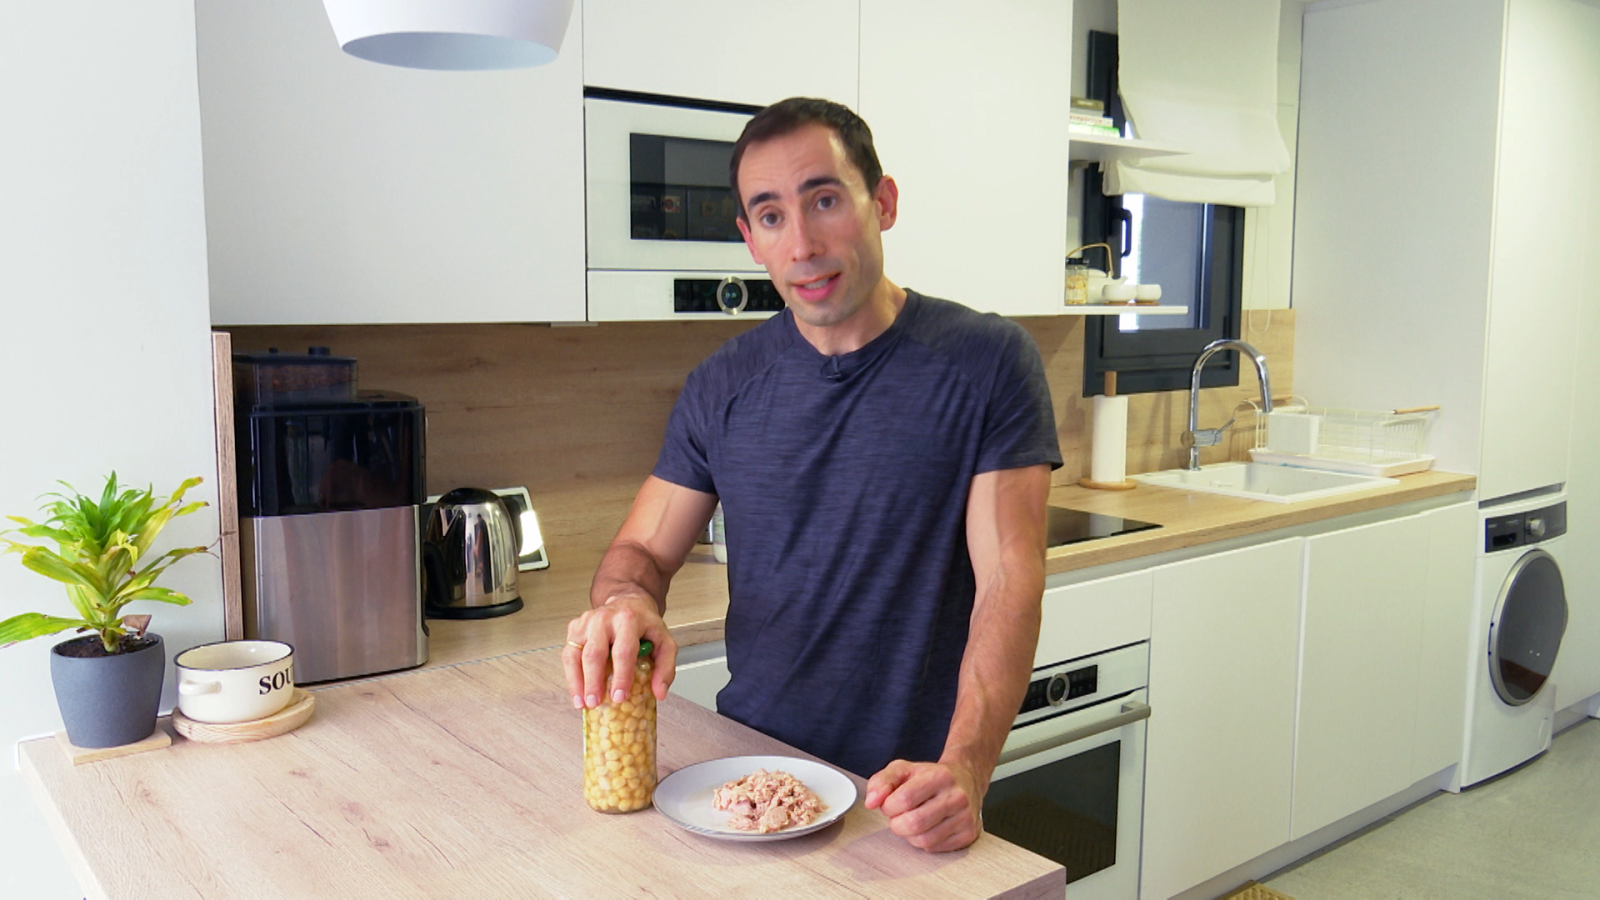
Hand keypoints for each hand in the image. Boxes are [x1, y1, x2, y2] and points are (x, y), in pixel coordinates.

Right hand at [561, 592, 676, 708]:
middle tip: (595, 702)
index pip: (623, 651)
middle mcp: (604, 618)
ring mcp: (586, 622)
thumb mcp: (665, 642)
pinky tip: (577, 692)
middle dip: (593, 681)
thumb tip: (659, 693)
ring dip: (577, 681)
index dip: (621, 676)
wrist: (629, 602)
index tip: (619, 697)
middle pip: (594, 653)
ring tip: (582, 703)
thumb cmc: (645, 625)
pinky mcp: (574, 628)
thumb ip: (666, 668)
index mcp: (628, 620)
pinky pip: (568, 654)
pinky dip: (571, 676)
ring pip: (575, 654)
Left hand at [864, 759, 983, 851]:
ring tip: (913, 820)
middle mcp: (956, 796)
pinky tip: (927, 827)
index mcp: (939, 776)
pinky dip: (924, 841)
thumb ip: (881, 782)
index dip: (889, 806)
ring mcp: (965, 817)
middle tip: (899, 816)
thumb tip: (871, 802)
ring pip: (924, 840)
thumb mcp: (902, 769)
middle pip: (914, 824)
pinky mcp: (969, 834)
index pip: (904, 799)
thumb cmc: (930, 776)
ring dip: (909, 835)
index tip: (890, 804)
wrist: (966, 779)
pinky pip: (935, 849)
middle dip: (897, 824)